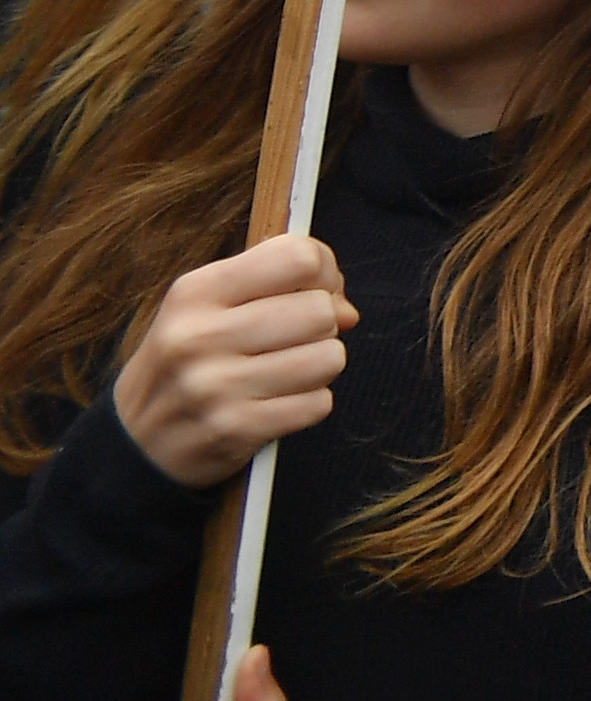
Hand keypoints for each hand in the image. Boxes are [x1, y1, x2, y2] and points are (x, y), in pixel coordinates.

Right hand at [110, 237, 347, 489]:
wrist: (133, 443)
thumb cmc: (185, 362)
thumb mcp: (207, 307)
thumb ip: (280, 287)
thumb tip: (347, 310)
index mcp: (194, 292)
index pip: (298, 257)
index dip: (323, 272)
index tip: (310, 291)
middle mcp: (199, 337)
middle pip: (320, 310)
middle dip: (322, 325)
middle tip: (293, 341)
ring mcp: (215, 387)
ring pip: (328, 357)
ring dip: (320, 366)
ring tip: (286, 372)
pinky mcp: (234, 430)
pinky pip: (318, 404)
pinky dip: (310, 404)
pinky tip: (278, 403)